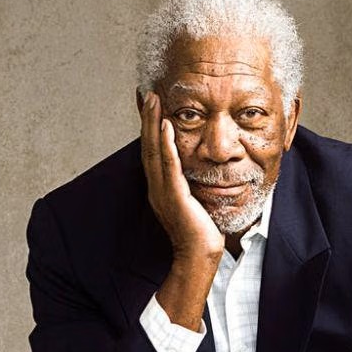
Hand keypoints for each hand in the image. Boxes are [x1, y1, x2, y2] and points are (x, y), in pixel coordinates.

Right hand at [139, 91, 222, 330]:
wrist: (200, 258)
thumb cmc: (202, 233)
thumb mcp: (196, 201)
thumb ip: (192, 184)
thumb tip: (198, 169)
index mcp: (161, 188)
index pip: (154, 152)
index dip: (152, 128)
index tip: (153, 106)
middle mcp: (157, 187)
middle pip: (149, 147)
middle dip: (149, 119)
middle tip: (149, 93)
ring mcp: (163, 192)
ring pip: (155, 151)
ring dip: (154, 124)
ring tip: (154, 101)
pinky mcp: (174, 197)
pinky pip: (169, 166)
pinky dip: (167, 145)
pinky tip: (167, 126)